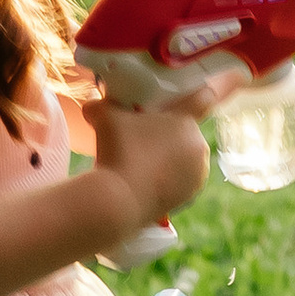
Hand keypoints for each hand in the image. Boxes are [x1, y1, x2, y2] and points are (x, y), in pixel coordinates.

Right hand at [88, 91, 212, 226]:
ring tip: (142, 162)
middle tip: (143, 136)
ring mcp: (197, 175)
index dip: (197, 94)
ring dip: (170, 157)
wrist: (120, 200)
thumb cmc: (117, 150)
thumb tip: (91, 104)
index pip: (203, 99)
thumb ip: (100, 104)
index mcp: (186, 122)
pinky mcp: (189, 198)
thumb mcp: (104, 116)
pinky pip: (180, 180)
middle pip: (186, 131)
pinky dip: (167, 179)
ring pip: (185, 157)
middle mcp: (198, 147)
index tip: (189, 95)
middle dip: (169, 133)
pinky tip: (145, 180)